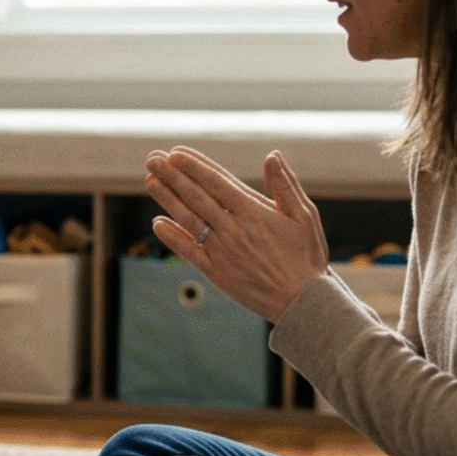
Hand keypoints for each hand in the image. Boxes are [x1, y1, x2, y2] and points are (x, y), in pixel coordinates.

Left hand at [145, 147, 328, 321]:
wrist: (303, 302)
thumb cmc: (307, 256)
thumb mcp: (305, 216)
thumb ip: (285, 186)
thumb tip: (272, 155)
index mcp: (254, 213)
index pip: (217, 183)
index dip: (194, 166)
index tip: (176, 153)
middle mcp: (234, 230)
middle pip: (197, 197)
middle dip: (173, 176)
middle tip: (152, 158)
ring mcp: (222, 252)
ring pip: (188, 220)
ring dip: (167, 199)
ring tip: (150, 181)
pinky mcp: (216, 273)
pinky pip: (189, 252)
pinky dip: (172, 237)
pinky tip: (157, 223)